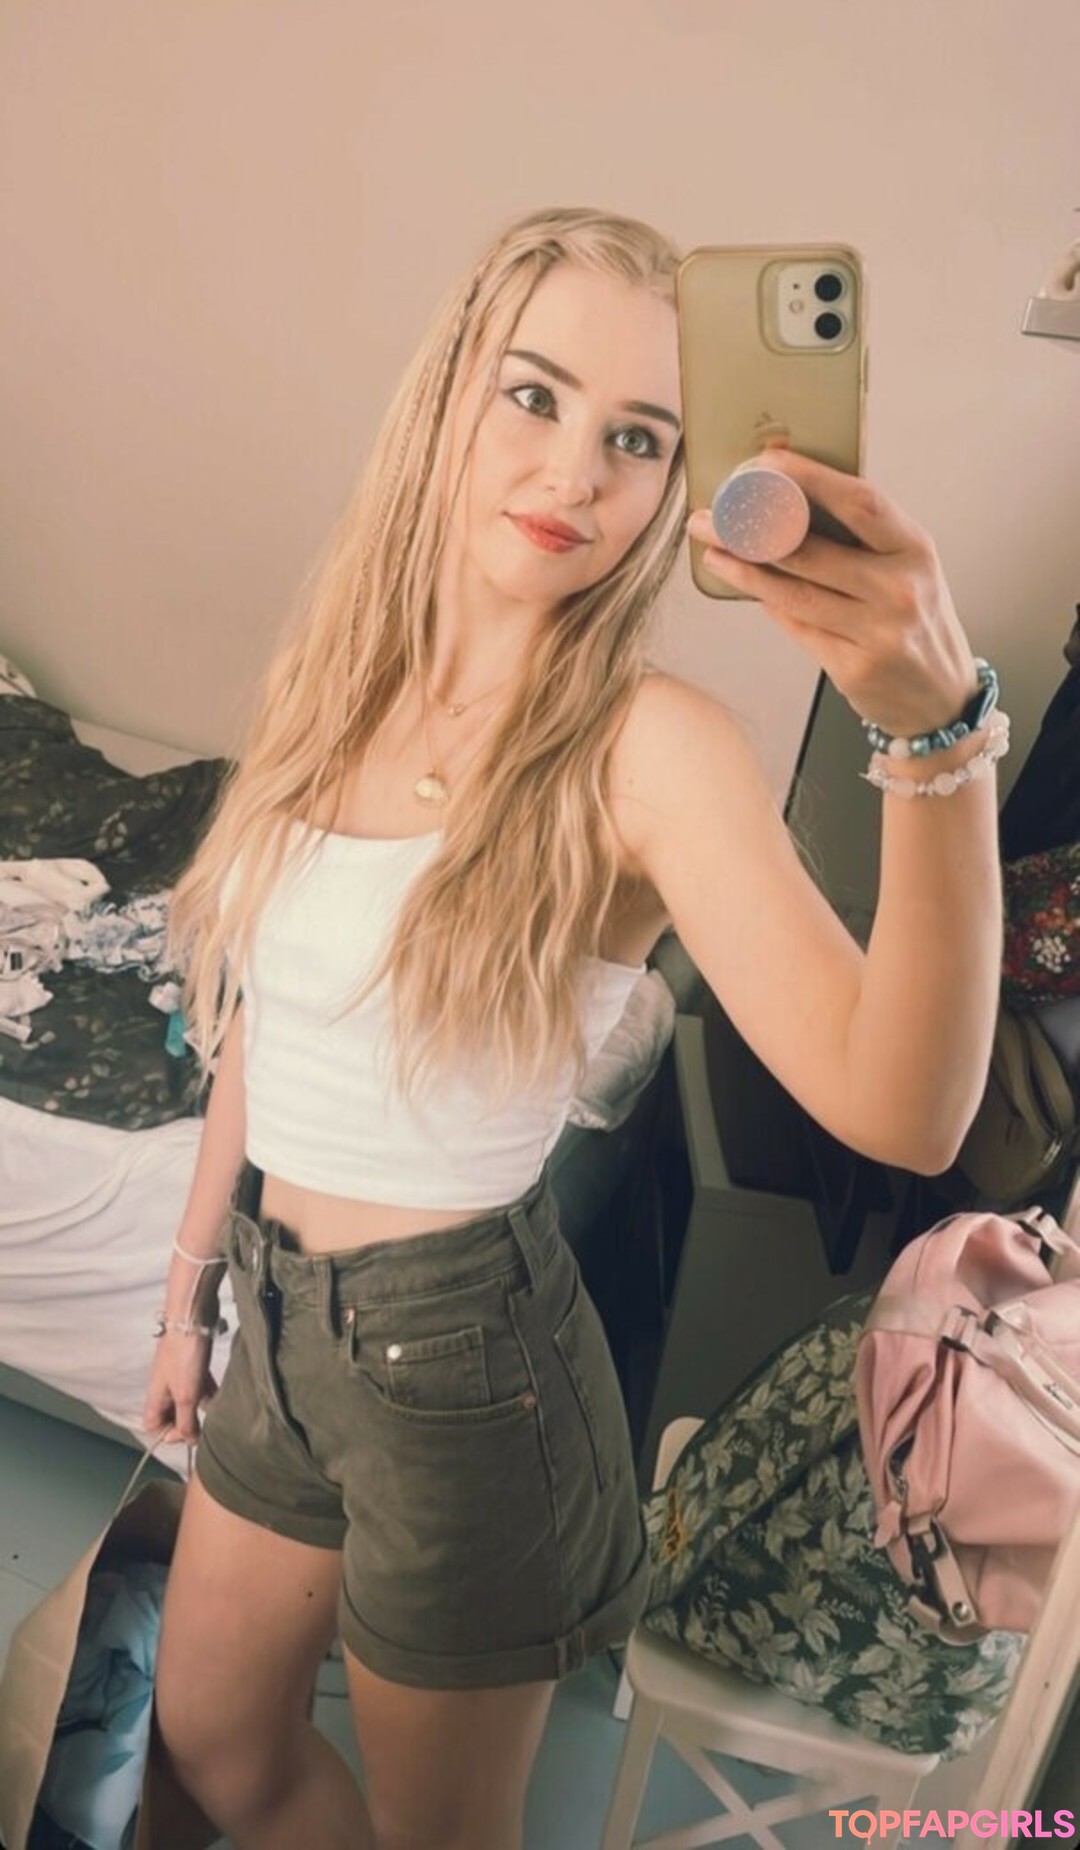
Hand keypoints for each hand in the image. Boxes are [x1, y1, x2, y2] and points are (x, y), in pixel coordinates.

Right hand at [143, 1331, 217, 1446]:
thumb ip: (186, 1421)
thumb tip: (189, 1441)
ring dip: (202, 1407)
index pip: (152, 1425)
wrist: (193, 1317)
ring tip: (218, 1411)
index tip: (188, 1433)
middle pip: (171, 1414)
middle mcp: (165, 1386)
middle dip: (187, 1422)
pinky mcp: (193, 1361)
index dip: (168, 1434)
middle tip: (206, 1425)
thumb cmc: (185, 1357)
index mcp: (157, 1396)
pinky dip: (210, 1391)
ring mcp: (179, 1373)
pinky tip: (224, 1393)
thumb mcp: (186, 1395)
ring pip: (188, 1398)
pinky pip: (200, 1383)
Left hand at [686, 449, 979, 738]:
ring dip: (746, 572)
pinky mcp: (854, 668)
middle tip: (712, 516)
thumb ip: (864, 540)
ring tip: (714, 553)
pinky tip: (749, 590)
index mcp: (915, 548)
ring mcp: (878, 632)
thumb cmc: (918, 622)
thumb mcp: (909, 569)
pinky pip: (799, 628)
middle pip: (811, 552)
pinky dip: (771, 607)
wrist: (942, 697)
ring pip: (795, 594)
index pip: (860, 502)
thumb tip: (789, 504)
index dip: (811, 479)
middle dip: (752, 531)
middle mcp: (900, 589)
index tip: (768, 464)